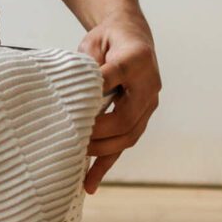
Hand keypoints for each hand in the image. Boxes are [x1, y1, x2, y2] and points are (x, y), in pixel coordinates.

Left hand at [76, 16, 160, 193]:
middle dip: (97, 132)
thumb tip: (72, 90)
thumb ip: (86, 63)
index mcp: (137, 58)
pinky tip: (89, 183)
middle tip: (72, 136)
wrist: (132, 37)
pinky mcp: (142, 118)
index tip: (78, 98)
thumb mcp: (94, 42)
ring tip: (75, 161)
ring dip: (101, 152)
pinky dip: (105, 165)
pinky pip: (124, 145)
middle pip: (126, 117)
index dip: (98, 86)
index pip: (116, 74)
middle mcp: (149, 84)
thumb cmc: (108, 41)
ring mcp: (149, 104)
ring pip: (128, 136)